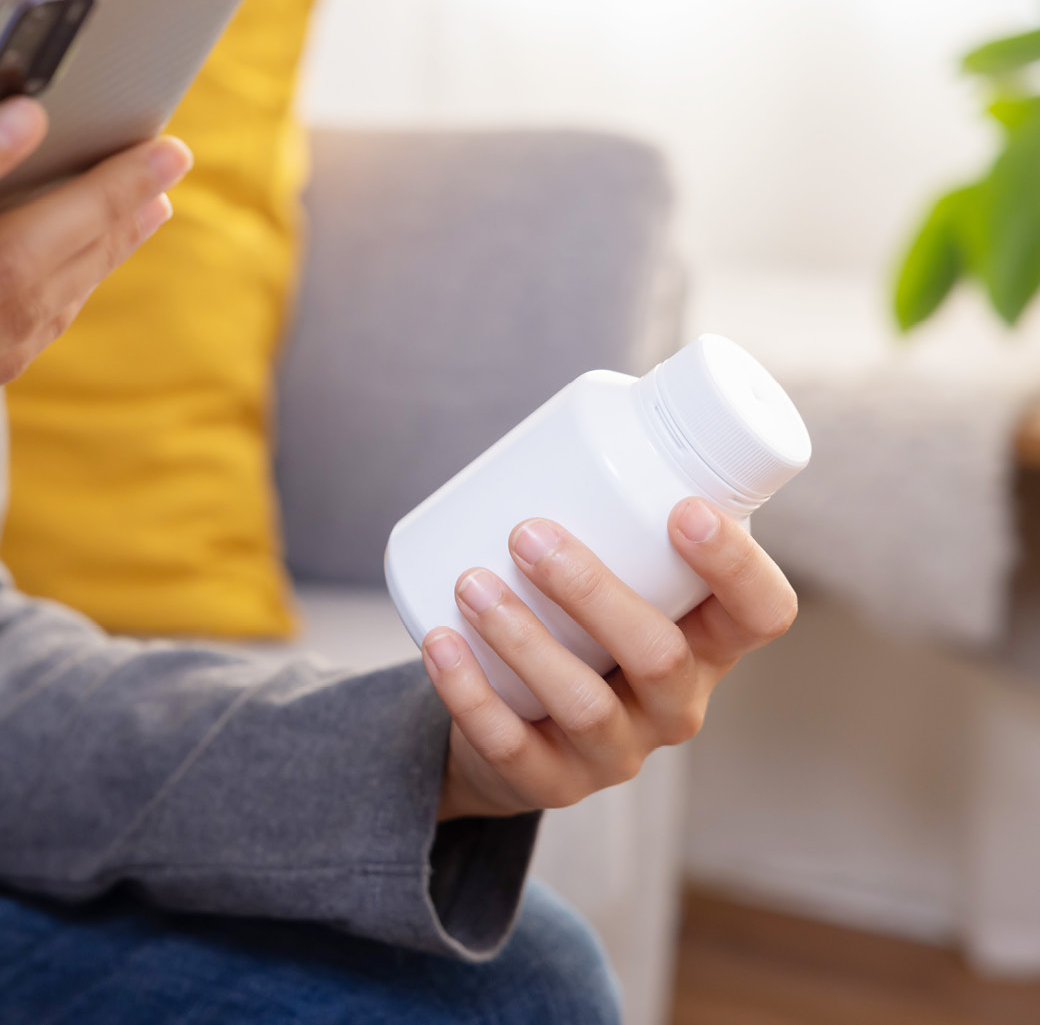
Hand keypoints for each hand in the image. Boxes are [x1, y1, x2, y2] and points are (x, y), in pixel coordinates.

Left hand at [423, 498, 796, 820]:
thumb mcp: (616, 578)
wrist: (512, 727)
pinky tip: (438, 642)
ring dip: (522, 638)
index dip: (736, 566)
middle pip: (659, 656)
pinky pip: (511, 746)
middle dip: (592, 590)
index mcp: (709, 645)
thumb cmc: (572, 625)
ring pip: (583, 704)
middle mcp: (676, 705)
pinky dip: (468, 692)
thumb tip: (574, 416)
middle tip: (526, 534)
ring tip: (470, 583)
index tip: (682, 507)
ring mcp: (616, 753)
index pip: (761, 614)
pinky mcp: (550, 784)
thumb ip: (615, 513)